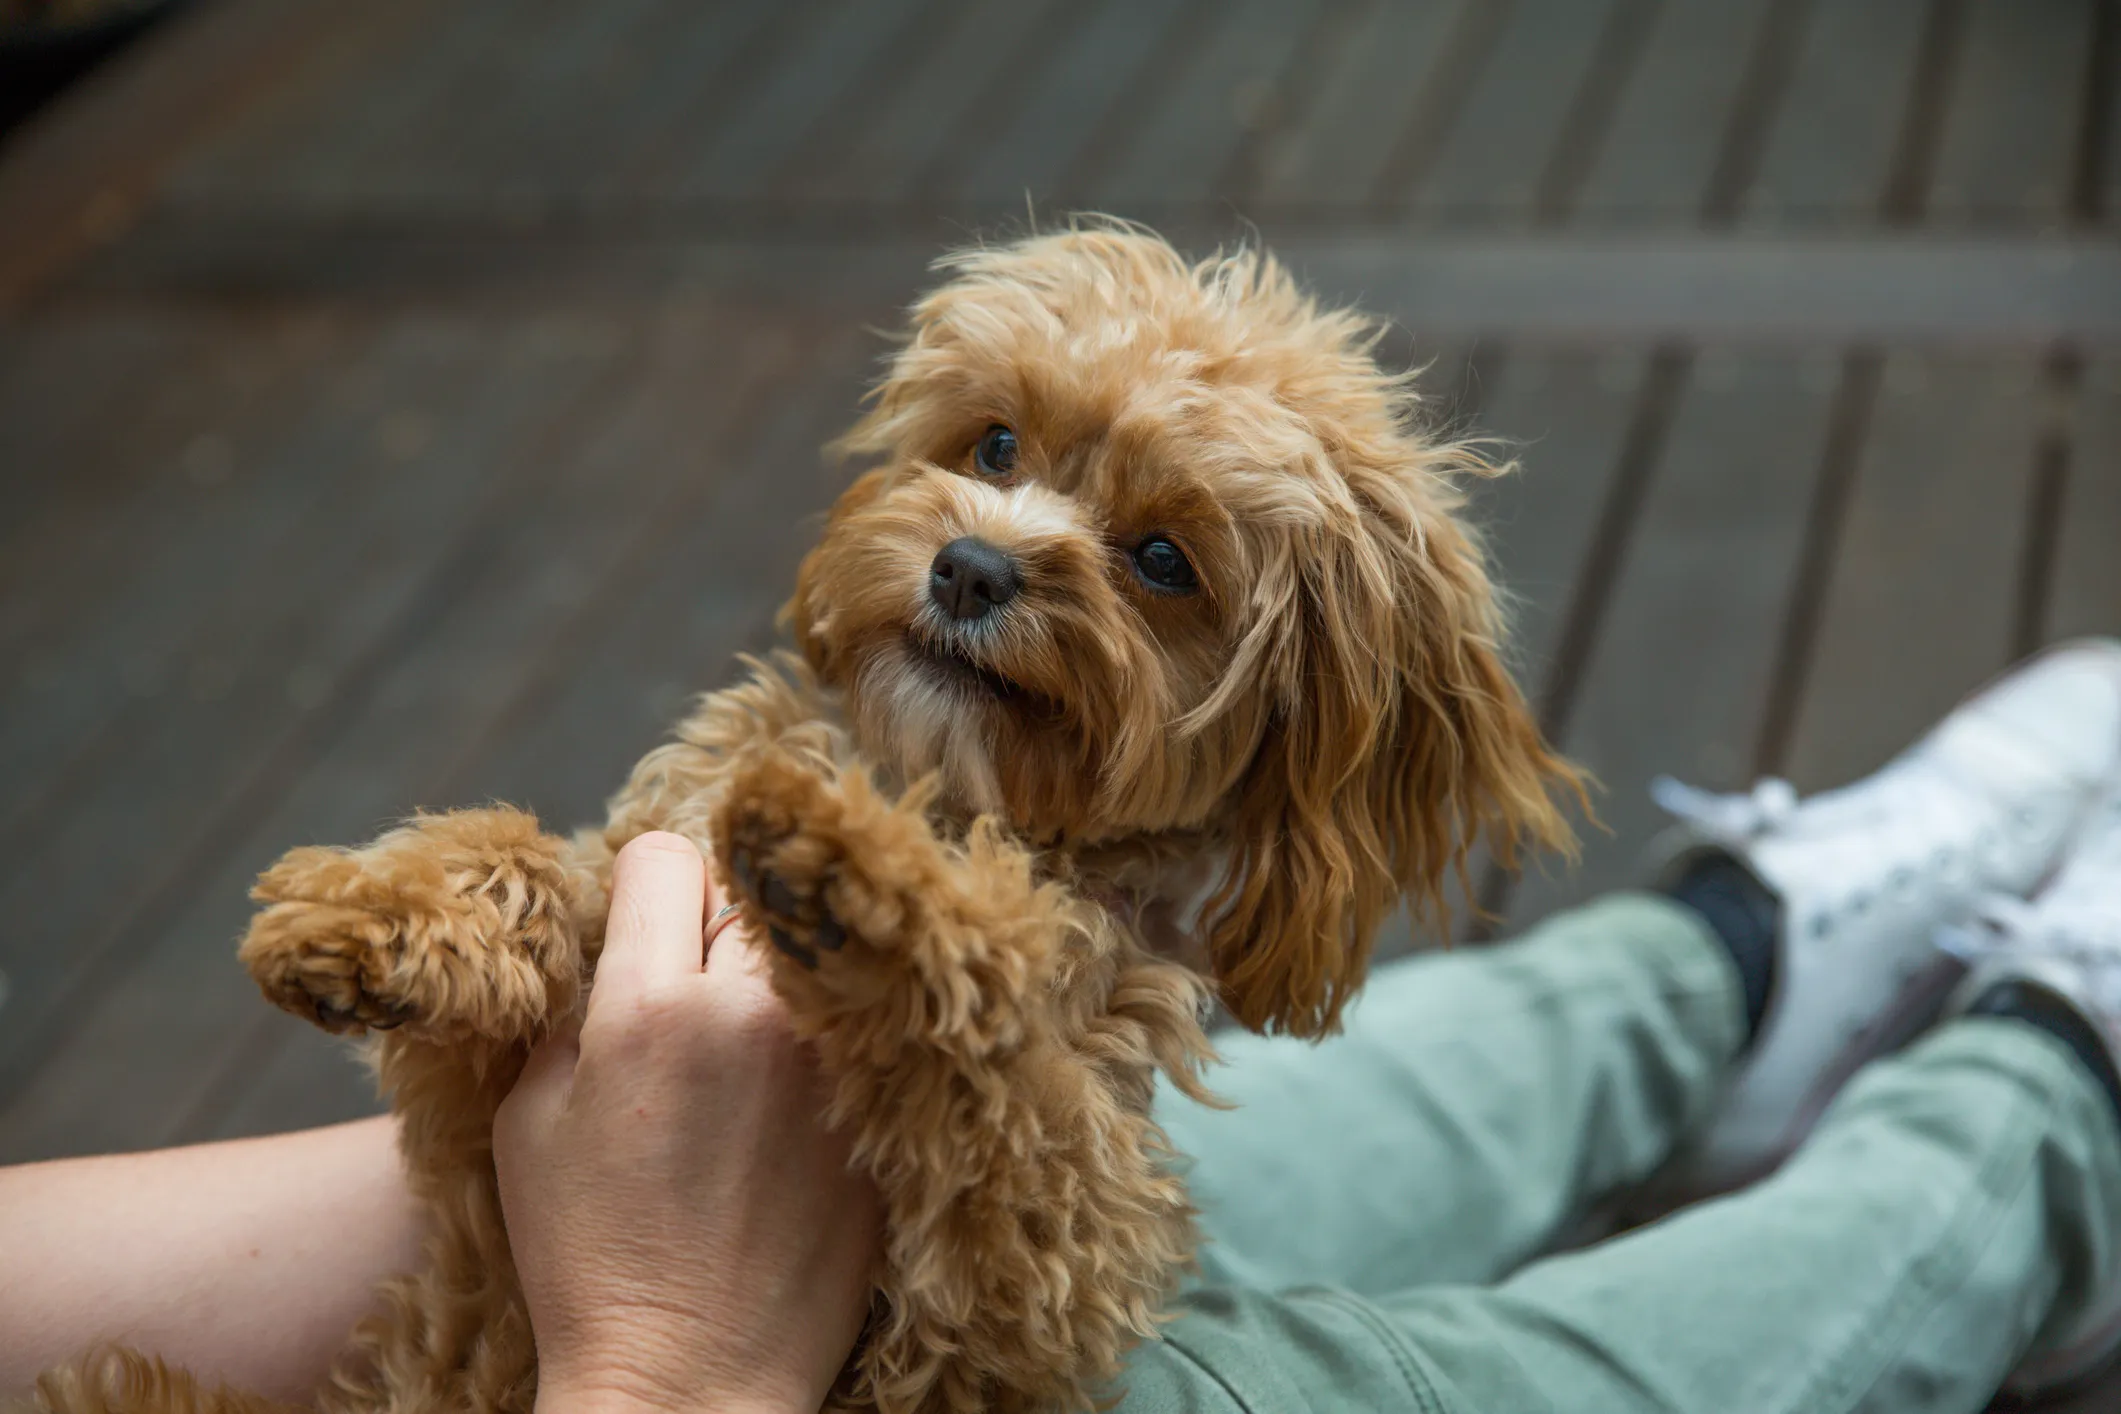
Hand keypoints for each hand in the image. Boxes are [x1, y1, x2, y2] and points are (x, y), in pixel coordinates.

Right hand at [495, 832, 880, 1413]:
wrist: (688, 1379)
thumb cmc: (589, 1260)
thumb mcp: (531, 1124)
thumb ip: (574, 1012)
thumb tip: (614, 945)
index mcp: (646, 1009)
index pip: (666, 855)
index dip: (645, 881)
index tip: (644, 919)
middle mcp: (748, 1016)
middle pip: (747, 890)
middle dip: (713, 924)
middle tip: (695, 984)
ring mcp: (827, 1061)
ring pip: (811, 950)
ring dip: (779, 974)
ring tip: (752, 1036)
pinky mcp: (878, 1108)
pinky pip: (860, 1021)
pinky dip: (830, 1033)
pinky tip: (796, 1089)